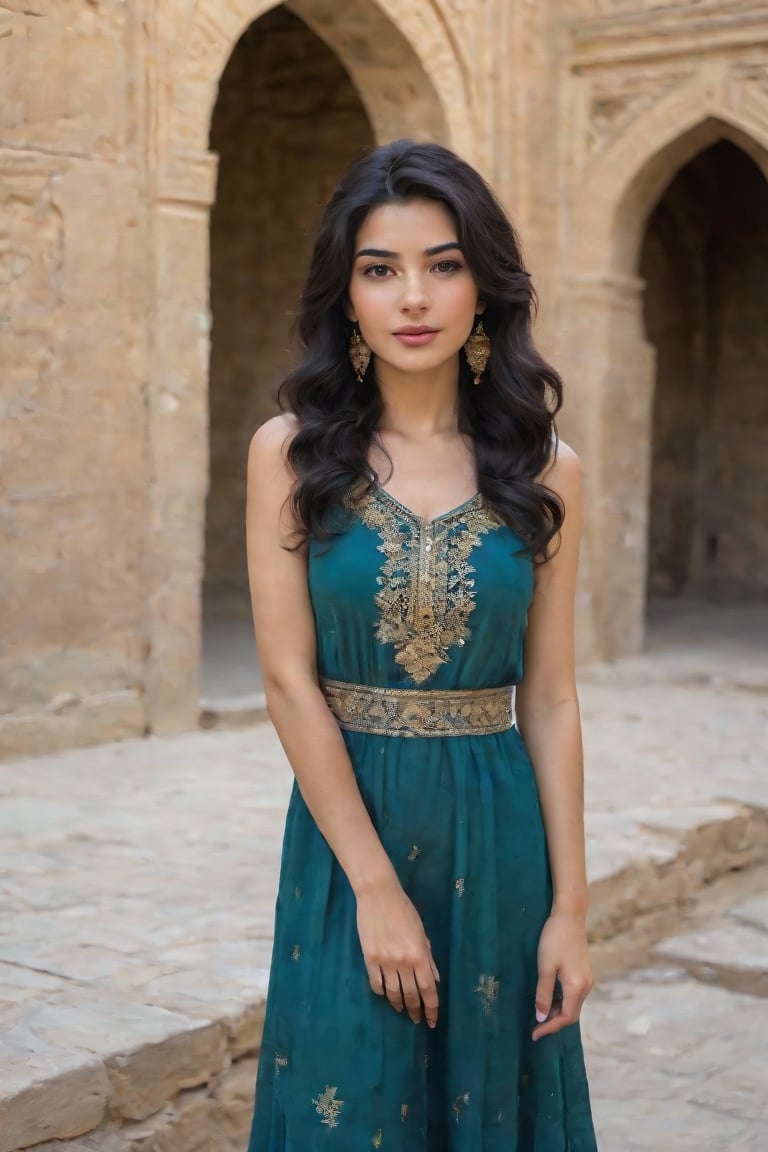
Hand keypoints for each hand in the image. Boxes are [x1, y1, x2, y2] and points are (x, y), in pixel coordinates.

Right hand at [356, 876, 439, 1026]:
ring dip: (398, 1005)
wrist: (378, 894)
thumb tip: (434, 980)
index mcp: (419, 954)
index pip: (428, 989)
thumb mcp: (422, 932)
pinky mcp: (369, 958)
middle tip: (417, 1019)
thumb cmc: (404, 910)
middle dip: (415, 1010)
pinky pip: (376, 984)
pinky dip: (382, 993)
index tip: (432, 1021)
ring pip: (392, 993)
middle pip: (411, 994)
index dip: (431, 1008)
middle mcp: (403, 962)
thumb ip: (428, 957)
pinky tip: (386, 995)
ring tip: (401, 1011)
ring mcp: (384, 961)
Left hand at [532, 909, 592, 1040]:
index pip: (565, 1018)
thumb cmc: (554, 939)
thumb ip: (543, 994)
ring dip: (556, 1011)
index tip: (533, 1035)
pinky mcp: (583, 972)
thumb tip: (541, 1017)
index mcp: (577, 987)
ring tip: (538, 1012)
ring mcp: (586, 979)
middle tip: (534, 1026)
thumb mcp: (545, 968)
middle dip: (553, 1022)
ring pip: (572, 1004)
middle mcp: (586, 987)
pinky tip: (548, 997)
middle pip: (571, 1014)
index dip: (549, 1028)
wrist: (569, 916)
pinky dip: (561, 1001)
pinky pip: (573, 995)